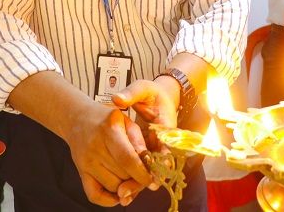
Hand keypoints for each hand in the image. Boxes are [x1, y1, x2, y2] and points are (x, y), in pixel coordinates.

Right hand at [63, 102, 152, 206]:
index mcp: (110, 130)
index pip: (128, 159)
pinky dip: (109, 200)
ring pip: (113, 187)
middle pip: (122, 175)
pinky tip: (118, 193)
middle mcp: (95, 147)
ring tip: (130, 177)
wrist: (77, 118)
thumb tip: (148, 165)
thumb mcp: (126, 120)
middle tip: (143, 175)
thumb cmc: (105, 118)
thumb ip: (138, 141)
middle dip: (137, 179)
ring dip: (126, 187)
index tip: (152, 181)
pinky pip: (95, 195)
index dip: (142, 174)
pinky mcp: (80, 172)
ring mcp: (86, 161)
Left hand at [113, 79, 178, 200]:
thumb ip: (132, 93)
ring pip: (151, 169)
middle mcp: (165, 140)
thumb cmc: (151, 92)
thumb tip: (117, 99)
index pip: (165, 145)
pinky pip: (145, 167)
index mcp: (166, 124)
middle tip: (128, 190)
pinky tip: (122, 188)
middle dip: (145, 178)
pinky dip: (135, 178)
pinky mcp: (150, 151)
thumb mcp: (143, 88)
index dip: (160, 160)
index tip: (152, 174)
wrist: (159, 97)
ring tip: (122, 194)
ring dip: (138, 182)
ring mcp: (158, 148)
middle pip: (158, 163)